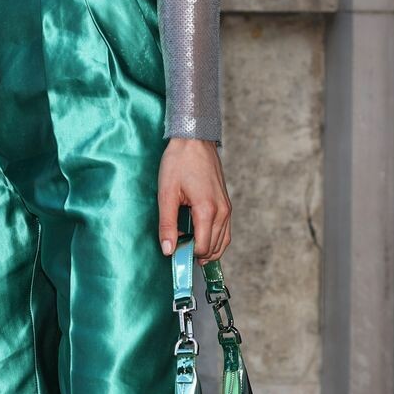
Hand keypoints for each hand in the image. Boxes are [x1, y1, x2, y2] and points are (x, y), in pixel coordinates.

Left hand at [158, 139, 230, 261]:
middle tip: (177, 248)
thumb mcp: (167, 193)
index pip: (202, 247)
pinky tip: (199, 238)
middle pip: (214, 248)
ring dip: (207, 250)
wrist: (195, 139)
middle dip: (195, 254)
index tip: (172, 250)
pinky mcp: (226, 203)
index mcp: (208, 210)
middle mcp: (222, 211)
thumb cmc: (179, 162)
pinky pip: (225, 231)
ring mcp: (227, 208)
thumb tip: (168, 250)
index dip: (186, 254)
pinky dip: (214, 240)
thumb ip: (167, 224)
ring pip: (223, 242)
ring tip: (187, 248)